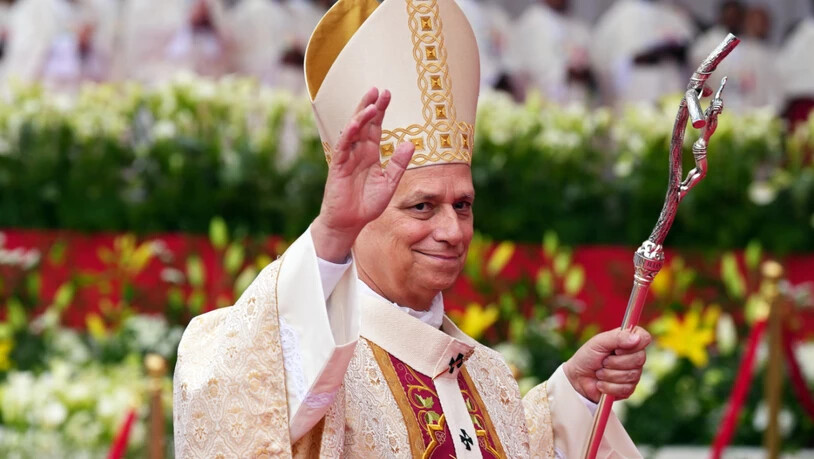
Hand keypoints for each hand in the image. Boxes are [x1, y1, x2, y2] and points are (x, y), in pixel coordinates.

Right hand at [312, 87, 414, 261]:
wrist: (350, 223)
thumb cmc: (367, 204)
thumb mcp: (389, 183)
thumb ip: (399, 164)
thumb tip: (411, 143)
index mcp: (370, 155)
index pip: (375, 127)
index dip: (380, 111)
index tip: (387, 94)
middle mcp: (358, 152)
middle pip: (364, 123)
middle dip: (370, 106)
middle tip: (379, 89)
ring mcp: (347, 158)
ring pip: (353, 131)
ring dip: (361, 115)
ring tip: (371, 101)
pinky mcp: (338, 166)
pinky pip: (343, 146)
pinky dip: (349, 133)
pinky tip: (357, 122)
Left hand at [563, 327, 651, 402]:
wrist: (577, 378)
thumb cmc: (587, 356)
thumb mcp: (598, 342)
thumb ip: (617, 337)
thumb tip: (637, 338)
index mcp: (629, 340)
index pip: (644, 338)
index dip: (632, 345)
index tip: (617, 349)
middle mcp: (635, 356)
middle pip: (639, 359)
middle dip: (615, 362)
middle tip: (603, 361)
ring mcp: (634, 373)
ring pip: (632, 375)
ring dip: (609, 374)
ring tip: (599, 372)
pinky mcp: (629, 389)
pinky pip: (626, 388)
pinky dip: (608, 386)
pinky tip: (601, 383)